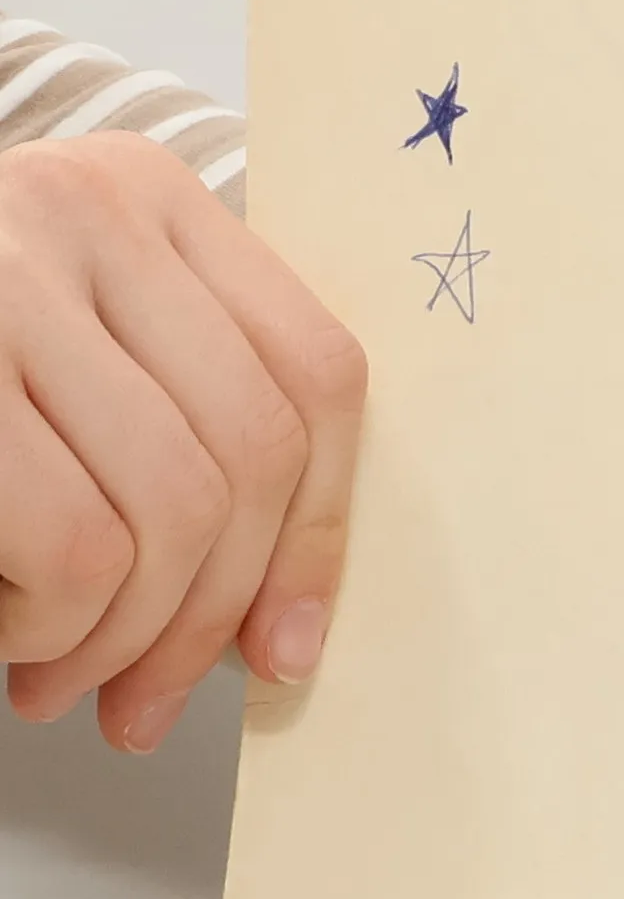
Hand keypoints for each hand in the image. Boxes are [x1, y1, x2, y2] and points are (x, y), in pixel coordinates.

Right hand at [0, 132, 365, 751]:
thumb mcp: (68, 356)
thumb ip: (179, 432)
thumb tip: (283, 631)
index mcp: (153, 198)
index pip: (315, 374)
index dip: (318, 532)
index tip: (285, 645)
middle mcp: (86, 208)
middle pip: (252, 454)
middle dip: (208, 618)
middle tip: (145, 701)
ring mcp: (4, 273)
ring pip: (172, 509)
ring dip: (119, 635)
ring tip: (54, 672)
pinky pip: (76, 544)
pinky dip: (51, 623)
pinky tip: (4, 628)